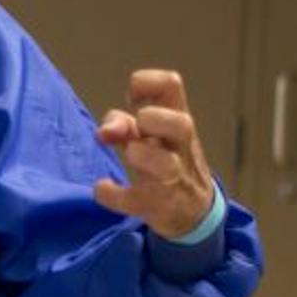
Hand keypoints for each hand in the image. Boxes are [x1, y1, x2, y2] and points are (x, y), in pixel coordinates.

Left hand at [93, 69, 215, 238]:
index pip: (171, 86)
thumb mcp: (150, 138)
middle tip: (136, 132)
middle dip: (151, 120)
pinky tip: (103, 188)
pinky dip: (112, 194)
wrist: (194, 212)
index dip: (146, 84)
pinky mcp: (158, 207)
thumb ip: (123, 125)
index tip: (131, 98)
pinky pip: (134, 200)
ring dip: (139, 154)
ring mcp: (172, 179)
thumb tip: (104, 130)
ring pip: (166, 165)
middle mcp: (180, 148)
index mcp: (177, 122)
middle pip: (181, 124)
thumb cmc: (167, 161)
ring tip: (128, 155)